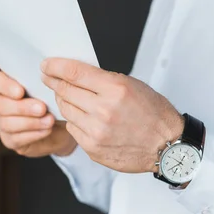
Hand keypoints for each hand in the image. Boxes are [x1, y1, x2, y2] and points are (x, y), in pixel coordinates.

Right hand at [0, 70, 76, 157]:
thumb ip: (41, 85)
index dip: (5, 86)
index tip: (21, 91)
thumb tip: (44, 81)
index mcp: (6, 86)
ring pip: (7, 123)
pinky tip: (47, 130)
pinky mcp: (9, 140)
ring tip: (49, 120)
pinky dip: (34, 134)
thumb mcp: (50, 91)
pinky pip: (15, 139)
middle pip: (0, 104)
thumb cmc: (53, 102)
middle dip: (22, 107)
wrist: (61, 126)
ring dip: (31, 122)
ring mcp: (2, 123)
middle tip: (42, 108)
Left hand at [41, 58, 183, 172]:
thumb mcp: (132, 85)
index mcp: (115, 89)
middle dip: (54, 82)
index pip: (74, 73)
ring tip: (68, 96)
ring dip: (63, 101)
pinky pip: (72, 129)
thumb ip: (103, 80)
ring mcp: (96, 132)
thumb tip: (75, 75)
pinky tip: (83, 117)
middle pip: (64, 91)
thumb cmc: (153, 113)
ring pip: (65, 110)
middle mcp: (104, 111)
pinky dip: (74, 120)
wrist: (167, 146)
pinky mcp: (93, 148)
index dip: (55, 66)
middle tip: (49, 78)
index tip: (46, 65)